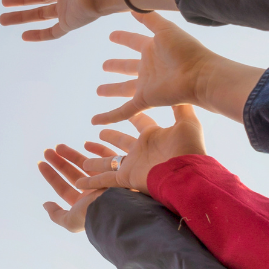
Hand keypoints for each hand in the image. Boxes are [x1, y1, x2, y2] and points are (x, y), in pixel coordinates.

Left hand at [37, 140, 115, 231]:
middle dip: (60, 162)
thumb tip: (46, 204)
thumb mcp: (70, 221)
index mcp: (84, 204)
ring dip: (71, 154)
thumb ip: (57, 215)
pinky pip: (107, 158)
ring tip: (58, 146)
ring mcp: (106, 181)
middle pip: (73, 174)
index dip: (51, 176)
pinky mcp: (118, 171)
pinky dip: (98, 150)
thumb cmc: (93, 214)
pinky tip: (85, 143)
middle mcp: (95, 193)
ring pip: (87, 165)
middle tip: (47, 150)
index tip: (40, 163)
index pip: (64, 188)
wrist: (118, 206)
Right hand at [76, 107, 207, 192]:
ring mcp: (133, 166)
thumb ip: (182, 106)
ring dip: (95, 162)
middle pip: (120, 141)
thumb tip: (183, 84)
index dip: (132, 115)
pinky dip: (91, 184)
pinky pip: (104, 181)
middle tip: (98, 129)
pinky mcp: (125, 179)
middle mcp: (142, 150)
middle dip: (109, 136)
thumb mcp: (187, 122)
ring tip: (82, 160)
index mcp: (154, 135)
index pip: (140, 121)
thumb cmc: (189, 149)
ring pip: (108, 162)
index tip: (124, 107)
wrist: (187, 175)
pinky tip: (78, 185)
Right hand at [92, 12, 264, 125]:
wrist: (200, 75)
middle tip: (104, 65)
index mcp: (153, 49)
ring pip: (124, 89)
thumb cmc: (186, 50)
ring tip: (99, 90)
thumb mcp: (165, 29)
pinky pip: (123, 111)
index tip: (111, 35)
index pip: (133, 42)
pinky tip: (95, 120)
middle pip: (127, 67)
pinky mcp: (145, 100)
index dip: (123, 38)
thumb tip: (132, 7)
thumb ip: (149, 19)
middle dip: (116, 66)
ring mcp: (146, 85)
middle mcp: (148, 67)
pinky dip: (108, 117)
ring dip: (112, 90)